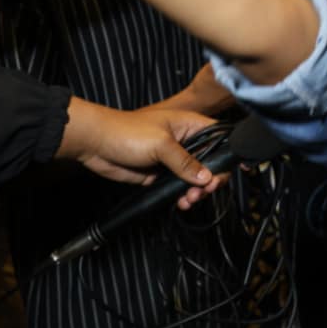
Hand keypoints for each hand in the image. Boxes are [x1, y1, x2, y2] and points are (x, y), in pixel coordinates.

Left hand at [58, 99, 221, 203]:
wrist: (96, 144)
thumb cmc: (125, 131)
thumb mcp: (161, 144)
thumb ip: (186, 162)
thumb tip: (206, 176)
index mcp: (190, 125)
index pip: (220, 138)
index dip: (229, 152)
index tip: (230, 170)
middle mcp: (185, 141)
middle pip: (211, 162)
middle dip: (211, 179)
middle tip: (206, 190)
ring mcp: (173, 159)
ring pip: (196, 178)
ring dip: (197, 191)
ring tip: (189, 199)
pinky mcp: (161, 173)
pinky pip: (179, 187)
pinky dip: (182, 196)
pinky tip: (181, 201)